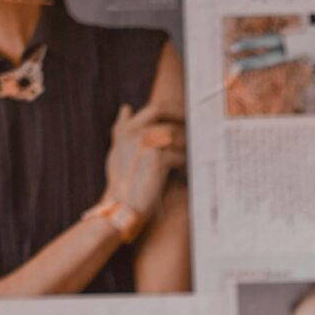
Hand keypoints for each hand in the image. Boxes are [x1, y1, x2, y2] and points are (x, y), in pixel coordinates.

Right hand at [104, 98, 185, 219]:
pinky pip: (179, 155)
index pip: (154, 110)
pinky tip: (187, 173)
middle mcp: (132, 132)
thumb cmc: (123, 184)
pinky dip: (185, 164)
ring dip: (186, 144)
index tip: (187, 116)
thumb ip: (122, 129)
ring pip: (174, 133)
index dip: (173, 110)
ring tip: (195, 154)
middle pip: (161, 110)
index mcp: (126, 131)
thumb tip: (127, 107)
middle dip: (181, 114)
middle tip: (197, 125)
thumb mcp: (118, 152)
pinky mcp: (156, 158)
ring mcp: (143, 143)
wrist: (123, 207)